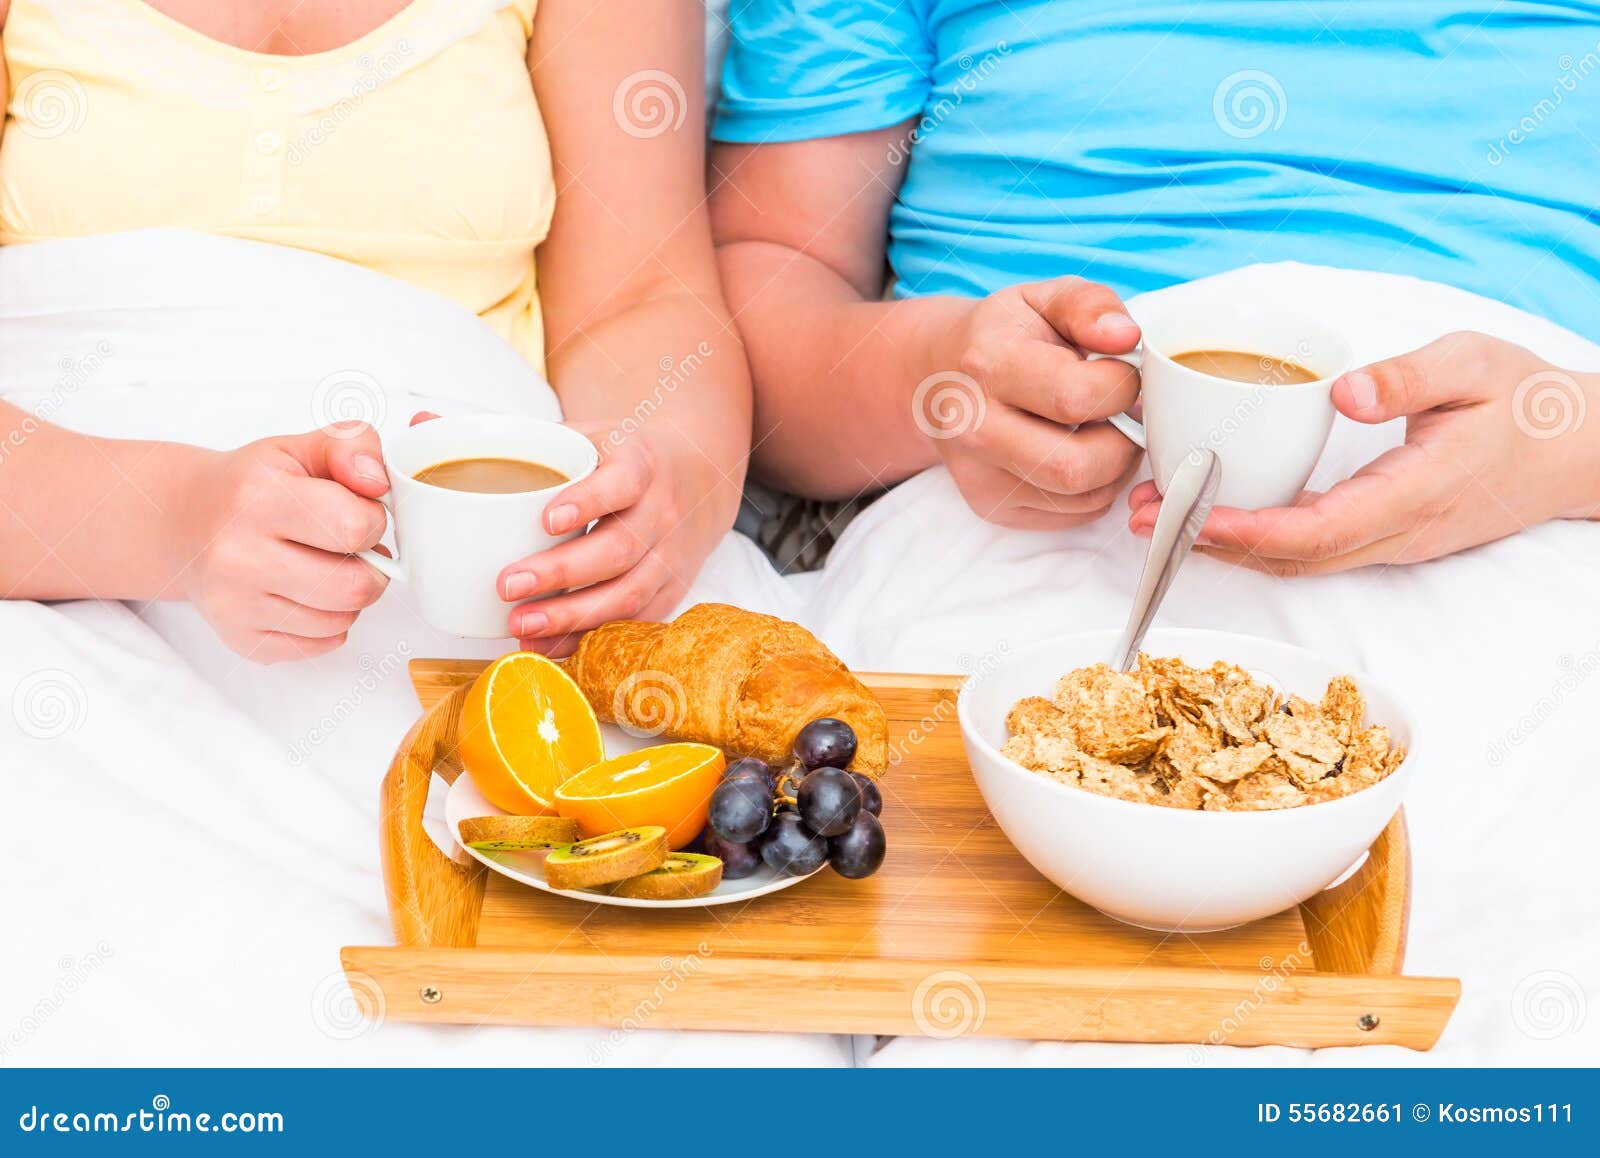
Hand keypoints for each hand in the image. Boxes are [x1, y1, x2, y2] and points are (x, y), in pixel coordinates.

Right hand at [171, 422, 390, 661]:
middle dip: (372, 567)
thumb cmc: (252, 486)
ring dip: (350, 597)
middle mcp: (238, 555)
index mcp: (257, 497)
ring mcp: (235, 604)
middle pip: (354, 586)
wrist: (185, 522)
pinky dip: (329, 624)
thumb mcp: (301, 449)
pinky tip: (308, 595)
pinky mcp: (241, 639)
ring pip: (342, 620)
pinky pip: (321, 645)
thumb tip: (378, 482)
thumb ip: (352, 446)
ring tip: (327, 568)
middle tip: (353, 550)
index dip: (373, 521)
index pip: (355, 526)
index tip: (357, 514)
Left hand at [483, 420, 733, 655]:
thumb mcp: (581, 433)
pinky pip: (632, 622)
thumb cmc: (618, 458)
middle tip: (506, 583)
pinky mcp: (669, 591)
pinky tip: (547, 645)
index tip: (547, 517)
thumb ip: (510, 434)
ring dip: (573, 614)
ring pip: (629, 592)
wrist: (696, 478)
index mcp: (641, 462)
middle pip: (620, 547)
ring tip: (519, 624)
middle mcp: (662, 511)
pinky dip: (588, 637)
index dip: (589, 500)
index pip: (623, 480)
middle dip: (563, 571)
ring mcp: (670, 556)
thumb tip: (421, 422)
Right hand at [932, 276, 1143, 528]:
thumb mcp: (1044, 298)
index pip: (1076, 397)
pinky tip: (1081, 452)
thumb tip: (1126, 337)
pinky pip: (1073, 515)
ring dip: (1115, 468)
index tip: (1122, 373)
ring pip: (1081, 497)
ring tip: (1105, 430)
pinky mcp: (991, 507)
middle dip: (1124, 442)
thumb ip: (1089, 305)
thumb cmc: (1005, 336)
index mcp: (987, 365)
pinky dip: (1095, 489)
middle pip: (1076, 466)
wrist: (940, 375)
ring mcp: (978, 476)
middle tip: (1125, 414)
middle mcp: (973, 428)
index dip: (1122, 387)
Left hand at [1128, 332, 1599, 573]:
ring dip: (1223, 546)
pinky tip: (1210, 511)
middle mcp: (1395, 533)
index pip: (1319, 530)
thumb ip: (1411, 377)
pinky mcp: (1380, 536)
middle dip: (1211, 545)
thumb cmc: (1524, 402)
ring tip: (1155, 516)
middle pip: (1290, 558)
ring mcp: (1387, 542)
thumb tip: (1345, 392)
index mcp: (1416, 494)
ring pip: (1294, 561)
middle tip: (1141, 516)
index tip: (1192, 516)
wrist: (1575, 451)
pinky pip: (1308, 549)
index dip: (1250, 532)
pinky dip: (1252, 538)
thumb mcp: (1476, 366)